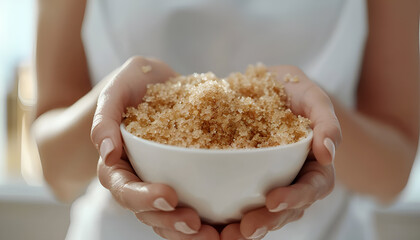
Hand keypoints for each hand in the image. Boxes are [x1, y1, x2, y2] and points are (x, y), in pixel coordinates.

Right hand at [91, 57, 219, 239]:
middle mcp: (138, 179)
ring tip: (216, 234)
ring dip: (190, 231)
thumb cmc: (133, 84)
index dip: (143, 198)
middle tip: (195, 224)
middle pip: (148, 212)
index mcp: (118, 164)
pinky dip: (209, 216)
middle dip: (170, 222)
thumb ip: (105, 116)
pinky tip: (229, 221)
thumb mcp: (116, 89)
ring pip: (171, 217)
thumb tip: (107, 152)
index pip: (125, 188)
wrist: (158, 82)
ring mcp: (161, 181)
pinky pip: (194, 203)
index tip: (169, 196)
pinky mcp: (185, 178)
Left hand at [221, 66, 340, 238]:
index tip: (273, 200)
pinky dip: (227, 213)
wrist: (262, 85)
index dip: (295, 198)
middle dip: (268, 221)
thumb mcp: (311, 95)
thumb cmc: (292, 90)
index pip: (312, 187)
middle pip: (287, 209)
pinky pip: (239, 199)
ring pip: (263, 212)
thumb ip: (325, 119)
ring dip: (247, 227)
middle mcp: (292, 178)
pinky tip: (210, 221)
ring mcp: (269, 182)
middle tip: (246, 229)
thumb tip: (329, 153)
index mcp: (313, 163)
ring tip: (226, 235)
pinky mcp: (245, 179)